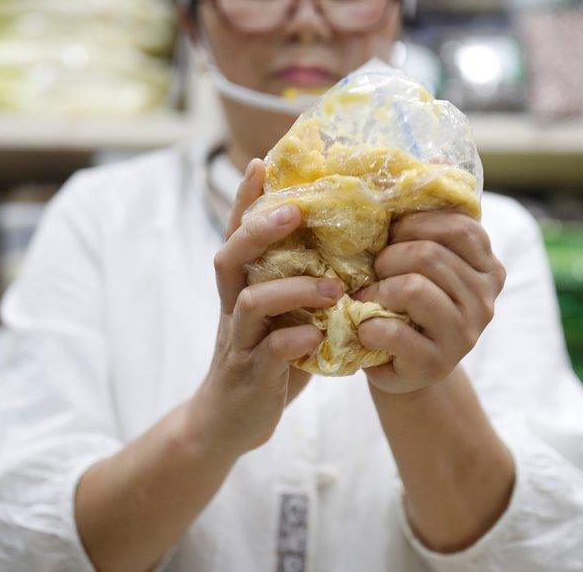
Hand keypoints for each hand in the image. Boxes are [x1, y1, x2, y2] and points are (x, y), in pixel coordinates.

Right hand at [190, 159, 341, 456]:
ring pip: (251, 301)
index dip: (246, 198)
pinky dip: (294, 341)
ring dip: (292, 289)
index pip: (237, 233)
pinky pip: (269, 351)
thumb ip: (301, 282)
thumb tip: (351, 244)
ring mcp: (239, 340)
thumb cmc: (267, 358)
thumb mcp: (281, 314)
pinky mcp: (250, 374)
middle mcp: (233, 306)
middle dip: (260, 229)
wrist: (230, 420)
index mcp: (242, 285)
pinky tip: (316, 338)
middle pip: (231, 255)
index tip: (263, 162)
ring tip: (332, 289)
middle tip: (295, 212)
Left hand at [353, 211, 505, 394]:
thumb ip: (432, 220)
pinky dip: (369, 326)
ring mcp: (464, 335)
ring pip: (414, 288)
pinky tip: (366, 328)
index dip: (416, 224)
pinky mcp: (435, 364)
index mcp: (489, 269)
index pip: (460, 228)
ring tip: (367, 297)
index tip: (392, 236)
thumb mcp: (426, 262)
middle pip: (430, 255)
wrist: (404, 367)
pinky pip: (394, 331)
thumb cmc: (409, 304)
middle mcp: (485, 301)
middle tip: (374, 270)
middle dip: (389, 257)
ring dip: (377, 289)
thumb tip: (435, 158)